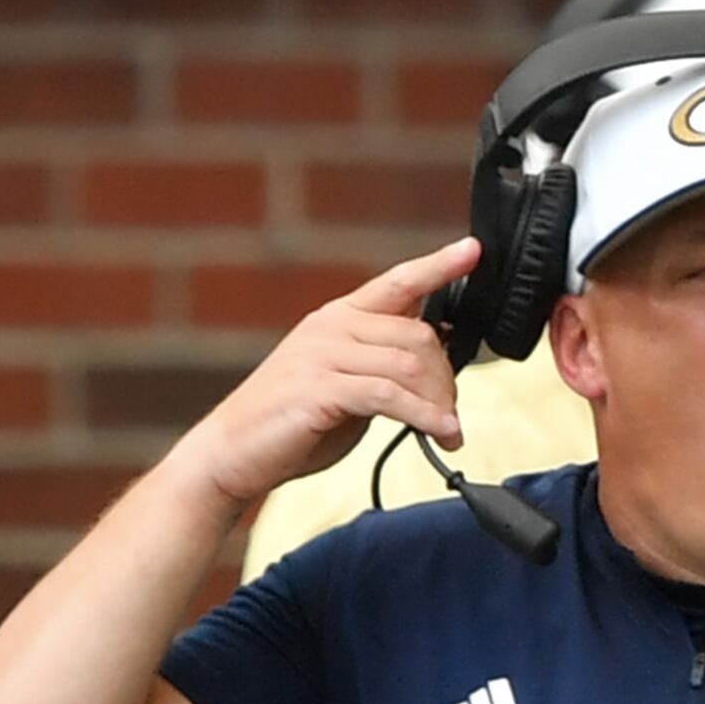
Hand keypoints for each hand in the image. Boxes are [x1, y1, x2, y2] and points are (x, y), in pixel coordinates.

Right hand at [159, 240, 477, 511]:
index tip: (472, 251)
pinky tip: (440, 435)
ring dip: (439, 403)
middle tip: (451, 415)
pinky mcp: (319, 388)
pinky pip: (389, 395)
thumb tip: (430, 363)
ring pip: (408, 364)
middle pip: (418, 334)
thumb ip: (380, 365)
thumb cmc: (290, 422)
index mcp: (337, 318)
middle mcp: (330, 327)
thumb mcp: (344, 383)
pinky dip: (423, 417)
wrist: (232, 452)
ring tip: (448, 431)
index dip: (438, 265)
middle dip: (446, 379)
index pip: (396, 282)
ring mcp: (322, 354)